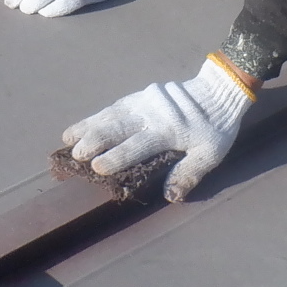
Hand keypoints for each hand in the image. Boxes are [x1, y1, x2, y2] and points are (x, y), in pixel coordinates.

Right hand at [64, 54, 255, 199]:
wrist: (219, 91)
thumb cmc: (216, 127)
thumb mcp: (210, 154)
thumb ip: (189, 173)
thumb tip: (170, 195)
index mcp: (168, 130)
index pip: (137, 145)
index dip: (117, 157)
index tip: (98, 167)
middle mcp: (151, 115)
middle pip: (117, 127)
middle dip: (94, 141)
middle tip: (76, 155)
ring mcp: (143, 103)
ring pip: (111, 115)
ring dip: (88, 127)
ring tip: (68, 139)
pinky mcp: (140, 96)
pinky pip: (114, 107)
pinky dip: (96, 116)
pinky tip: (82, 126)